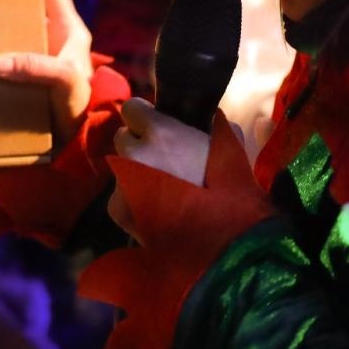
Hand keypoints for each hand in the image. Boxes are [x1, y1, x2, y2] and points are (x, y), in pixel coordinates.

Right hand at [0, 0, 93, 144]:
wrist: (77, 145)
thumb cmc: (80, 108)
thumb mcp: (66, 83)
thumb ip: (38, 69)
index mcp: (70, 29)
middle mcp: (53, 37)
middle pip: (27, 4)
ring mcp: (37, 55)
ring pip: (12, 27)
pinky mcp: (23, 73)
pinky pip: (2, 50)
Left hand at [107, 98, 219, 238]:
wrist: (222, 240)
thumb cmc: (231, 190)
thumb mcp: (229, 145)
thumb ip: (209, 126)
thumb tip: (204, 120)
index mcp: (161, 133)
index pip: (132, 108)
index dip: (146, 117)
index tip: (157, 127)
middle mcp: (135, 154)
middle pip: (123, 138)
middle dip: (139, 145)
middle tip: (163, 161)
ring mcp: (122, 183)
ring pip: (122, 168)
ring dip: (137, 173)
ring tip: (165, 191)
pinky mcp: (117, 210)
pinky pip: (121, 195)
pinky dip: (133, 199)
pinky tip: (157, 209)